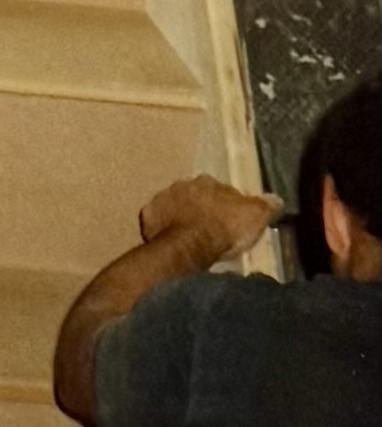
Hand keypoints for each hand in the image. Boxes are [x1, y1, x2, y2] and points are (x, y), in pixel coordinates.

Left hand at [139, 175, 282, 262]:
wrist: (190, 244)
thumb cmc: (225, 230)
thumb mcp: (255, 218)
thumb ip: (265, 206)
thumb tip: (276, 198)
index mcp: (210, 182)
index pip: (221, 190)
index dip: (226, 206)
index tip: (230, 220)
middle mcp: (184, 184)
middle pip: (196, 196)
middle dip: (202, 208)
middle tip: (210, 229)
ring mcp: (163, 198)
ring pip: (175, 206)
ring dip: (182, 216)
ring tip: (191, 237)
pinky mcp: (149, 215)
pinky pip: (156, 219)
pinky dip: (162, 227)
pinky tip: (170, 240)